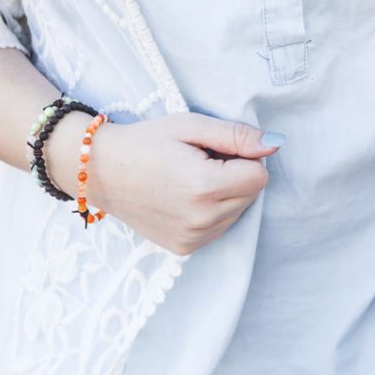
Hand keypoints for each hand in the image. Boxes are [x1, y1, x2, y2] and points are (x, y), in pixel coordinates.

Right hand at [44, 110, 280, 256]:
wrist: (100, 172)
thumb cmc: (145, 142)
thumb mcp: (191, 126)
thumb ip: (236, 136)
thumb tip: (275, 143)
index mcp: (204, 187)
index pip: (259, 175)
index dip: (244, 156)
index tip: (215, 149)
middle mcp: (201, 219)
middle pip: (252, 194)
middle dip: (236, 174)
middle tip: (200, 161)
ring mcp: (192, 238)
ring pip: (238, 211)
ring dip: (226, 194)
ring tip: (190, 178)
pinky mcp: (185, 248)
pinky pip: (220, 227)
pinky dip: (212, 210)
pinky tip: (185, 197)